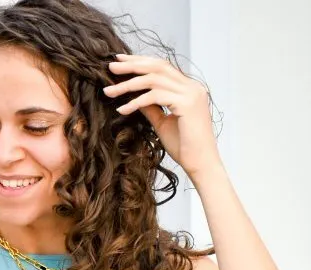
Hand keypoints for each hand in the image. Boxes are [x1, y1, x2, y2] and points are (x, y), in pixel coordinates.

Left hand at [103, 55, 218, 178]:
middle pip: (158, 66)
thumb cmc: (185, 148)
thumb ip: (151, 108)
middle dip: (132, 65)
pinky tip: (122, 109)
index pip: (162, 67)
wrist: (201, 165)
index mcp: (188, 88)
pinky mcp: (186, 104)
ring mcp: (191, 93)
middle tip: (111, 67)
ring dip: (129, 84)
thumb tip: (134, 96)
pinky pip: (155, 96)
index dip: (141, 62)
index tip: (121, 63)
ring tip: (109, 91)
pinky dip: (136, 101)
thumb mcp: (163, 124)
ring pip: (154, 79)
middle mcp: (192, 86)